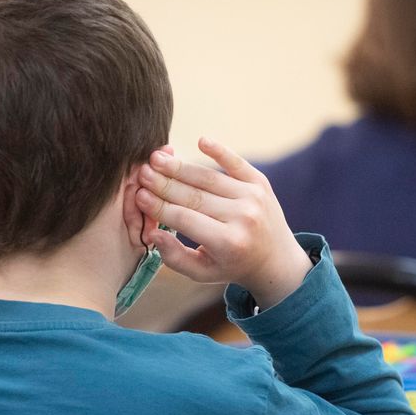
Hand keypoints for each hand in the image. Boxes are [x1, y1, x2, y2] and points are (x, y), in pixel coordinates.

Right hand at [134, 137, 312, 307]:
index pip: (185, 220)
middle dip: (164, 183)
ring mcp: (253, 198)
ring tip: (156, 158)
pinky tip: (200, 141)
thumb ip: (175, 257)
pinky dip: (219, 151)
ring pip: (209, 178)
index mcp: (228, 243)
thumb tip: (152, 233)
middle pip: (194, 196)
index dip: (159, 207)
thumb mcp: (203, 273)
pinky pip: (236, 163)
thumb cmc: (231, 265)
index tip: (139, 195)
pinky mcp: (260, 183)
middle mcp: (243, 218)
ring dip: (180, 167)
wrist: (276, 259)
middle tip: (141, 172)